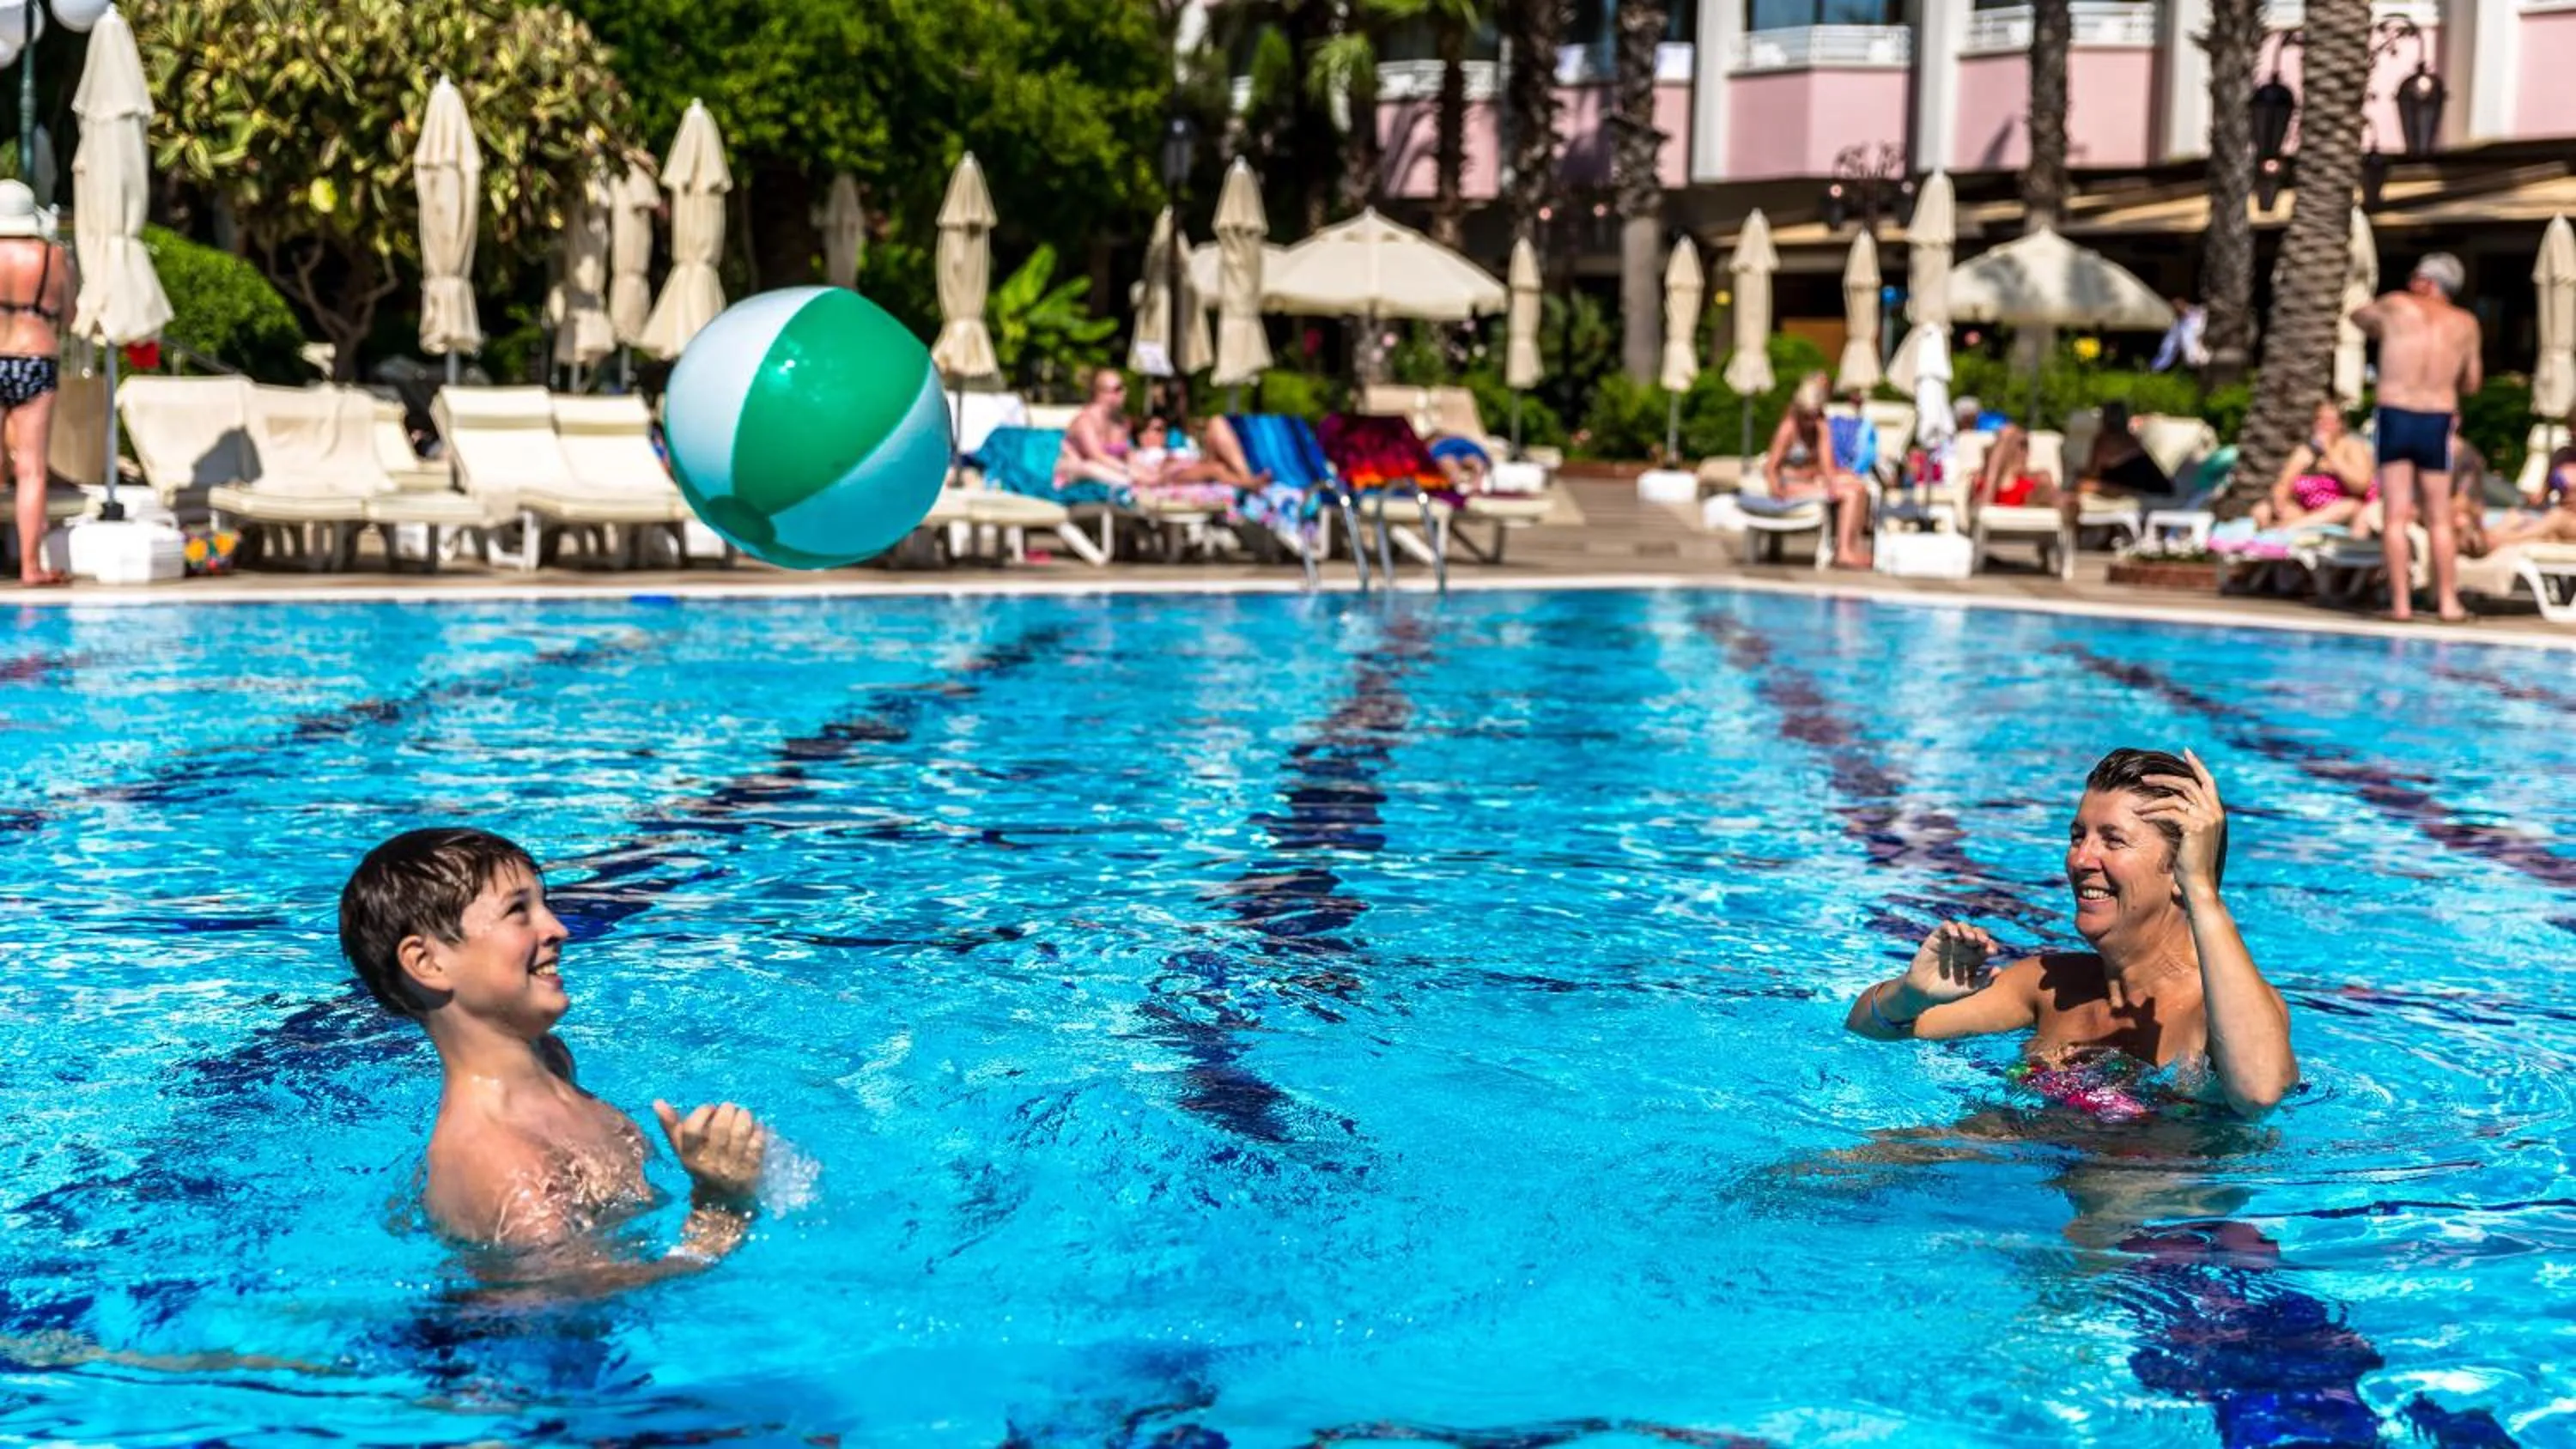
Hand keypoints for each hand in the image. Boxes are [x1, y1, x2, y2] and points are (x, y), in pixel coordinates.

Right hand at [653, 1100, 765, 1208]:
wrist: (720, 1200)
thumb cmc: (700, 1165)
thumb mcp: (683, 1150)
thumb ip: (671, 1126)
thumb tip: (657, 1102)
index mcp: (690, 1157)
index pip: (692, 1130)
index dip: (703, 1112)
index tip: (710, 1108)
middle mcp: (710, 1163)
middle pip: (720, 1128)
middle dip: (727, 1110)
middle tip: (729, 1109)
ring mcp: (732, 1167)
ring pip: (740, 1132)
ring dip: (744, 1116)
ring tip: (743, 1114)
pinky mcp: (752, 1170)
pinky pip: (757, 1142)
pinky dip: (758, 1129)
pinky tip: (755, 1127)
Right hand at [1900, 921, 2000, 1006]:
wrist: (1924, 994)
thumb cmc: (1947, 993)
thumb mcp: (1969, 989)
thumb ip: (1983, 980)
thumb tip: (1998, 968)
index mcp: (1975, 958)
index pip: (1986, 946)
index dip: (1991, 945)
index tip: (1991, 951)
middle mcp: (1964, 948)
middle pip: (1976, 933)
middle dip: (1981, 935)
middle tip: (1982, 941)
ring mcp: (1950, 942)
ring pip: (1962, 927)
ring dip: (1968, 929)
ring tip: (1970, 938)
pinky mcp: (1936, 939)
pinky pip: (1944, 927)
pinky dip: (1951, 927)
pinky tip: (1955, 935)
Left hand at [2135, 748, 2227, 899]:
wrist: (2199, 883)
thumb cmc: (2192, 864)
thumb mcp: (2193, 836)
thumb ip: (2189, 818)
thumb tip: (2175, 806)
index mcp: (2217, 812)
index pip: (2208, 781)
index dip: (2197, 765)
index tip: (2185, 751)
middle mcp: (2215, 812)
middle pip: (2188, 783)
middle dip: (2165, 777)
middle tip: (2144, 776)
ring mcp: (2206, 818)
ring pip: (2176, 795)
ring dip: (2154, 795)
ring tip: (2138, 798)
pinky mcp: (2194, 827)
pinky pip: (2169, 811)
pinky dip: (2153, 811)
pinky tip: (2140, 815)